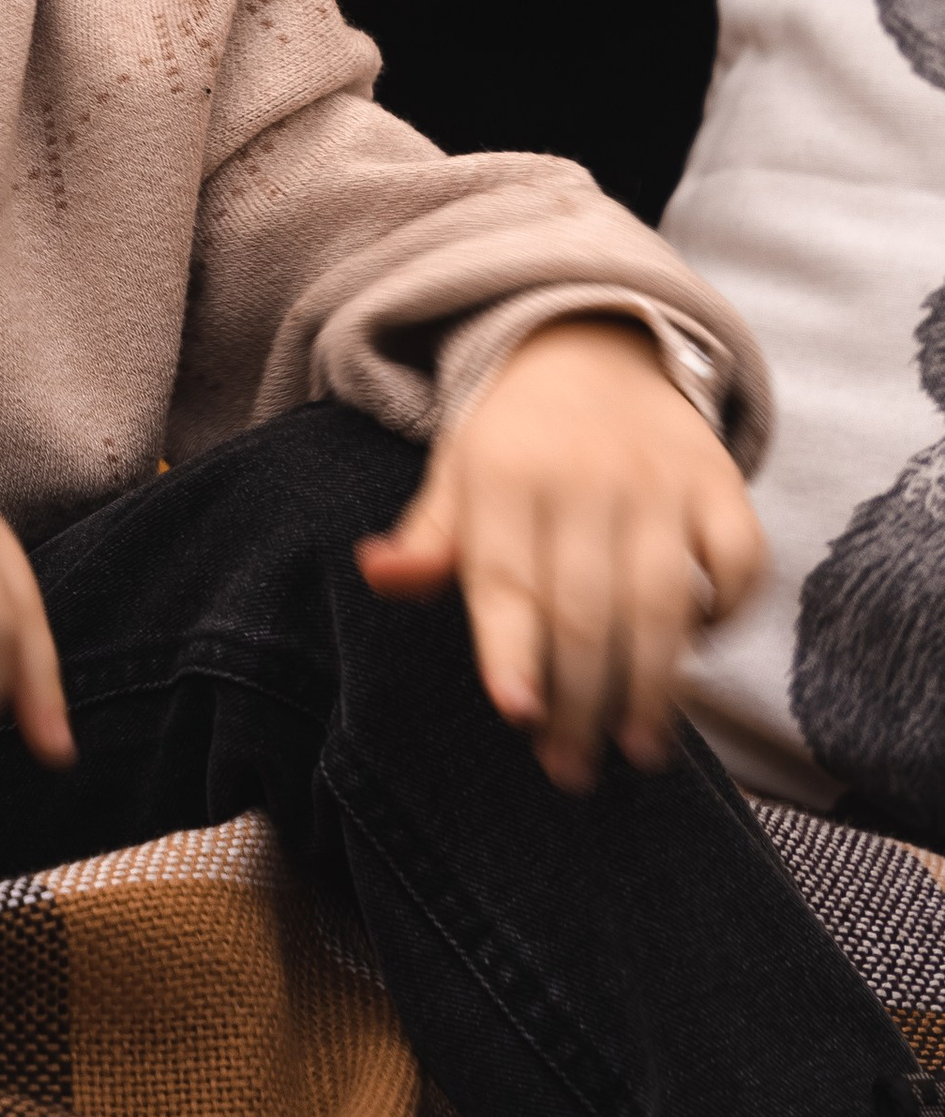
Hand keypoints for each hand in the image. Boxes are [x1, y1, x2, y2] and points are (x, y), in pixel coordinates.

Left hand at [356, 317, 764, 790]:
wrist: (595, 348)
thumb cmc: (515, 440)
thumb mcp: (457, 475)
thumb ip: (427, 540)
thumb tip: (377, 575)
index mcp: (503, 474)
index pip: (505, 577)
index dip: (509, 648)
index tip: (517, 714)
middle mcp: (584, 475)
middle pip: (584, 609)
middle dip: (578, 702)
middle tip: (569, 768)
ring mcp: (659, 478)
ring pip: (663, 601)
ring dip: (654, 687)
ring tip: (637, 748)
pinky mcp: (720, 481)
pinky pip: (738, 561)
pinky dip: (724, 615)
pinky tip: (697, 655)